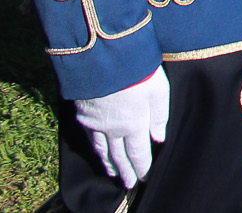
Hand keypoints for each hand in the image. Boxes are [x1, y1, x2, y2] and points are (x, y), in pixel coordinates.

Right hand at [73, 67, 169, 188]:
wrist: (103, 58)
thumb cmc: (136, 71)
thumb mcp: (158, 91)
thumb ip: (159, 116)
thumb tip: (159, 139)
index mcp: (133, 125)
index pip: (138, 154)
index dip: (141, 167)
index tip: (144, 178)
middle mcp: (112, 129)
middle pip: (118, 156)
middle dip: (124, 171)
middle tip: (128, 184)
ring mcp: (94, 123)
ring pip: (101, 149)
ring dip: (108, 162)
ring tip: (113, 172)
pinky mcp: (82, 113)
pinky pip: (89, 138)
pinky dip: (94, 148)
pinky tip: (97, 150)